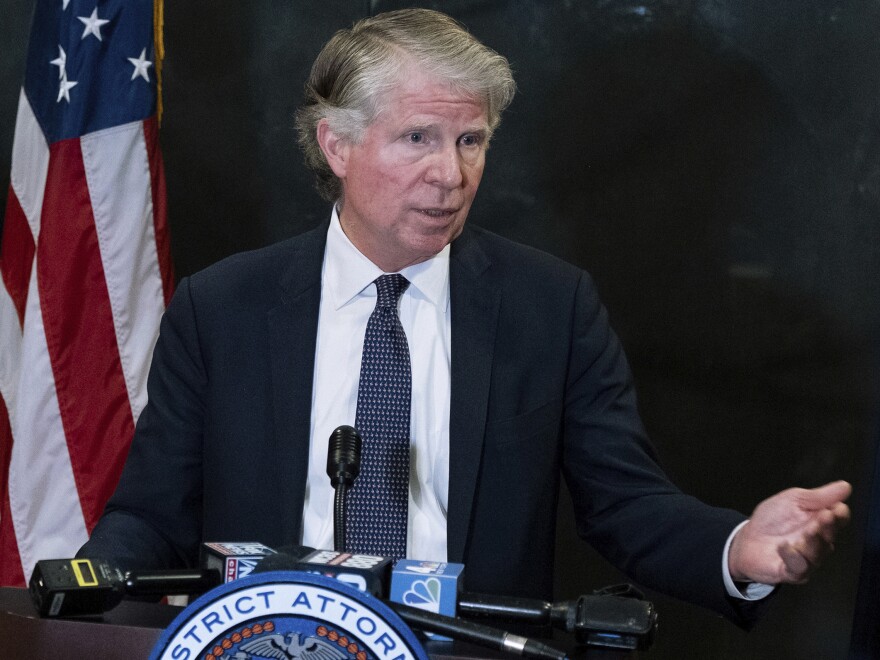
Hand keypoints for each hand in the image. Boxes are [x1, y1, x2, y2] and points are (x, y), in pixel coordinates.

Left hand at [728, 480, 850, 584]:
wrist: (746, 539)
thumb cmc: (771, 519)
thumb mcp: (793, 500)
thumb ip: (817, 496)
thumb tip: (845, 486)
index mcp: (820, 523)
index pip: (838, 520)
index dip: (840, 514)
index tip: (838, 508)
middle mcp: (817, 543)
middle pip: (830, 536)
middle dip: (828, 526)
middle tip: (824, 517)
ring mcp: (806, 559)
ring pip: (818, 554)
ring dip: (813, 542)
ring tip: (806, 532)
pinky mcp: (792, 572)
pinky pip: (799, 568)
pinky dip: (793, 556)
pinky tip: (784, 546)